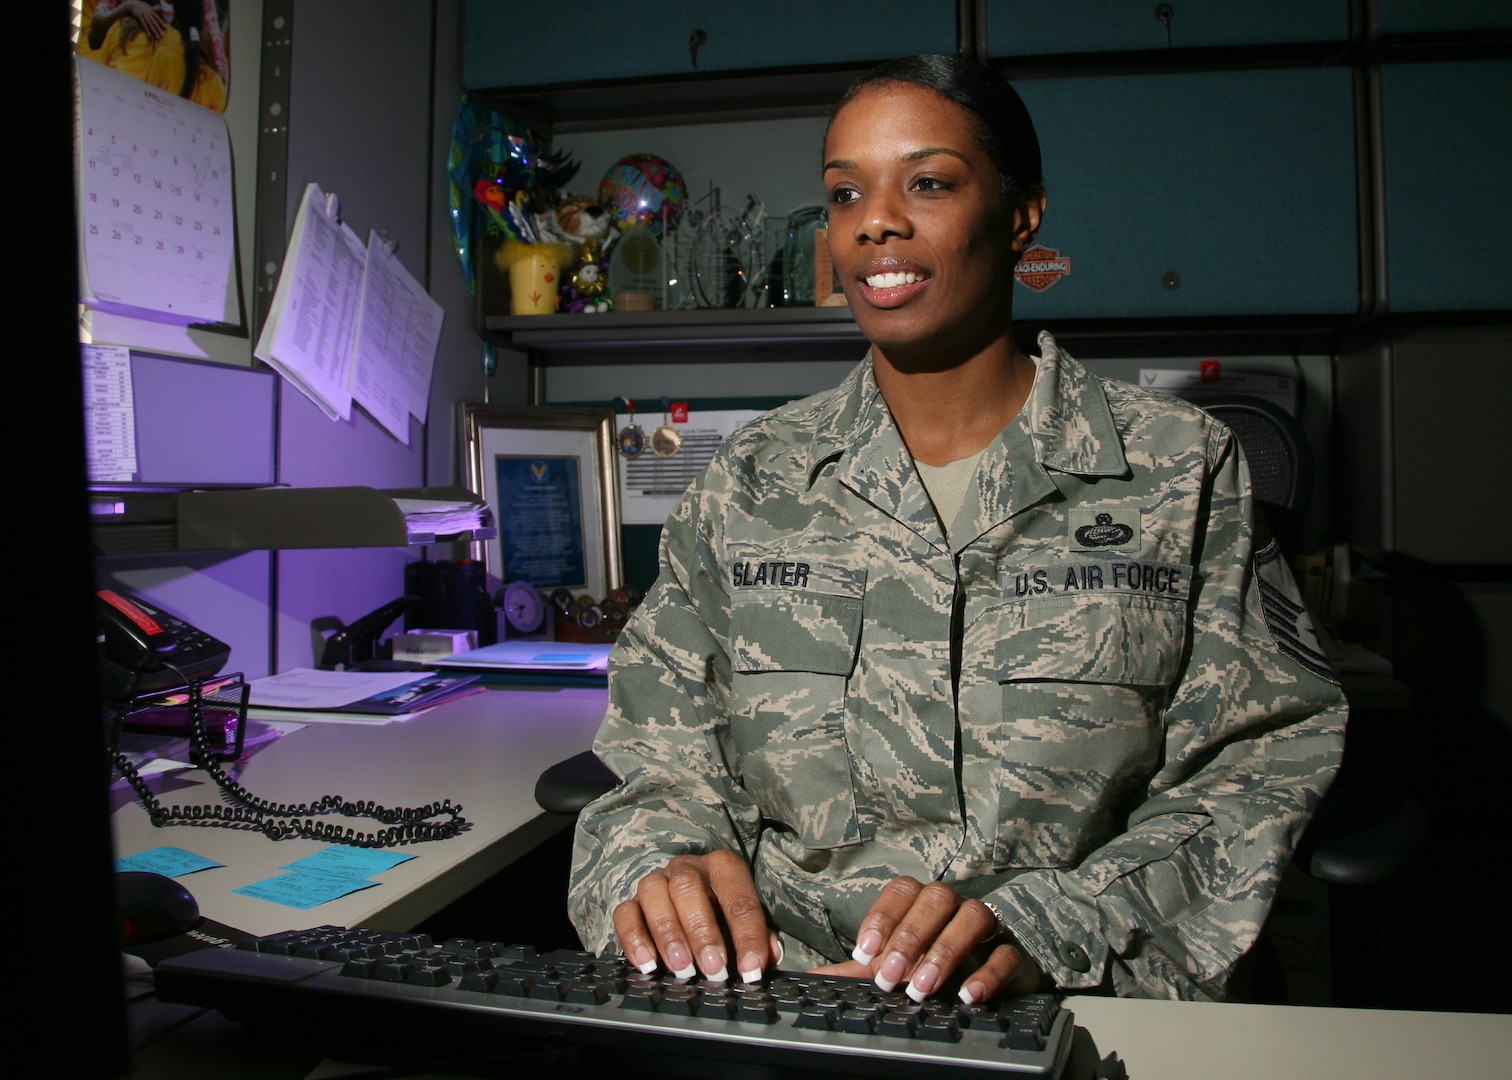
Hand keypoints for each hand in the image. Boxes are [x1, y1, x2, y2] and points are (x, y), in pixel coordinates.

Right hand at [122, 0, 168, 38]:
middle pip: (154, 22)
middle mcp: (147, 12)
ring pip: (149, 24)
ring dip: (154, 31)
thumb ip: (153, 8)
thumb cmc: (139, 7)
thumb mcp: (146, 7)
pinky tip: (149, 35)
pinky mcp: (138, 17)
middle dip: (158, 29)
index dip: (161, 22)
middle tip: (163, 35)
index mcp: (150, 10)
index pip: (157, 17)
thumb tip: (159, 6)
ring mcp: (143, 15)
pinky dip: (146, 30)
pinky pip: (143, 24)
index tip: (165, 28)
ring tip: (157, 37)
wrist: (129, 5)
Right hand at [613, 850, 781, 983]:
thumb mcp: (745, 921)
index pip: (739, 899)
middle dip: (702, 932)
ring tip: (682, 969)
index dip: (748, 935)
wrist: (685, 896)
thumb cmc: (722, 912)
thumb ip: (759, 937)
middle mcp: (688, 869)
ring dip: (668, 934)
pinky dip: (634, 939)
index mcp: (723, 868)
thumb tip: (769, 956)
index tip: (751, 968)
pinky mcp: (632, 902)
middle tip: (714, 970)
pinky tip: (648, 964)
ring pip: (654, 893)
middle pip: (688, 888)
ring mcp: (657, 882)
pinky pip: (625, 913)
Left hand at [810, 876, 1042, 1003]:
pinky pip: (1006, 953)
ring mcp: (988, 926)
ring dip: (945, 951)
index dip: (882, 917)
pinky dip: (987, 972)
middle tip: (889, 976)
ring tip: (922, 988)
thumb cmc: (931, 968)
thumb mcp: (892, 969)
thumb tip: (814, 976)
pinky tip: (966, 994)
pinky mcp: (1014, 954)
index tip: (863, 952)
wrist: (986, 985)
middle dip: (909, 937)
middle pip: (936, 898)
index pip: (902, 890)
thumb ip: (857, 973)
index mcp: (923, 903)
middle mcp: (955, 906)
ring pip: (973, 916)